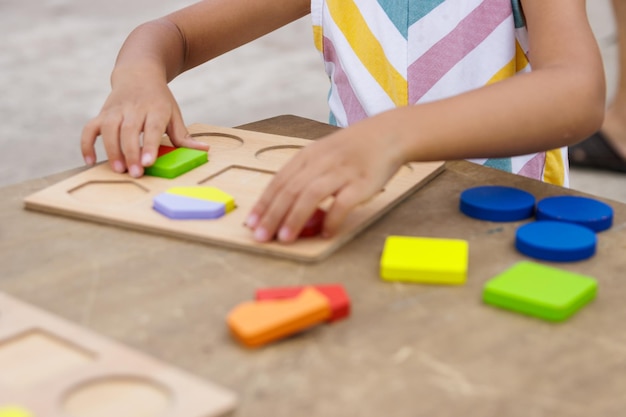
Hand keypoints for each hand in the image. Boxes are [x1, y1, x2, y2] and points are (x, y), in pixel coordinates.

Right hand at [80, 77, 208, 176]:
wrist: (139, 72)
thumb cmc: (160, 100)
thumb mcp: (174, 114)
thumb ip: (184, 136)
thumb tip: (205, 149)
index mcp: (156, 109)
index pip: (152, 128)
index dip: (149, 145)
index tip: (148, 162)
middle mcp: (134, 108)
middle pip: (130, 131)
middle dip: (131, 153)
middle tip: (135, 173)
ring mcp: (116, 110)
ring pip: (108, 129)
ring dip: (111, 150)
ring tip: (118, 170)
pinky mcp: (102, 113)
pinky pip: (89, 128)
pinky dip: (86, 144)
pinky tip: (90, 160)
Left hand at [246, 122, 404, 242]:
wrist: (388, 135)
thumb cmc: (352, 150)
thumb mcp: (323, 155)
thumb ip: (305, 176)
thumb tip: (283, 207)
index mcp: (308, 155)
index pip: (279, 181)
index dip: (263, 203)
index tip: (251, 223)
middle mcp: (321, 161)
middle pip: (290, 189)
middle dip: (273, 215)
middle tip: (261, 236)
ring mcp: (342, 171)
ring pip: (311, 194)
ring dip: (295, 218)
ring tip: (285, 238)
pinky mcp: (362, 182)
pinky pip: (343, 202)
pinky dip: (332, 218)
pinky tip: (325, 233)